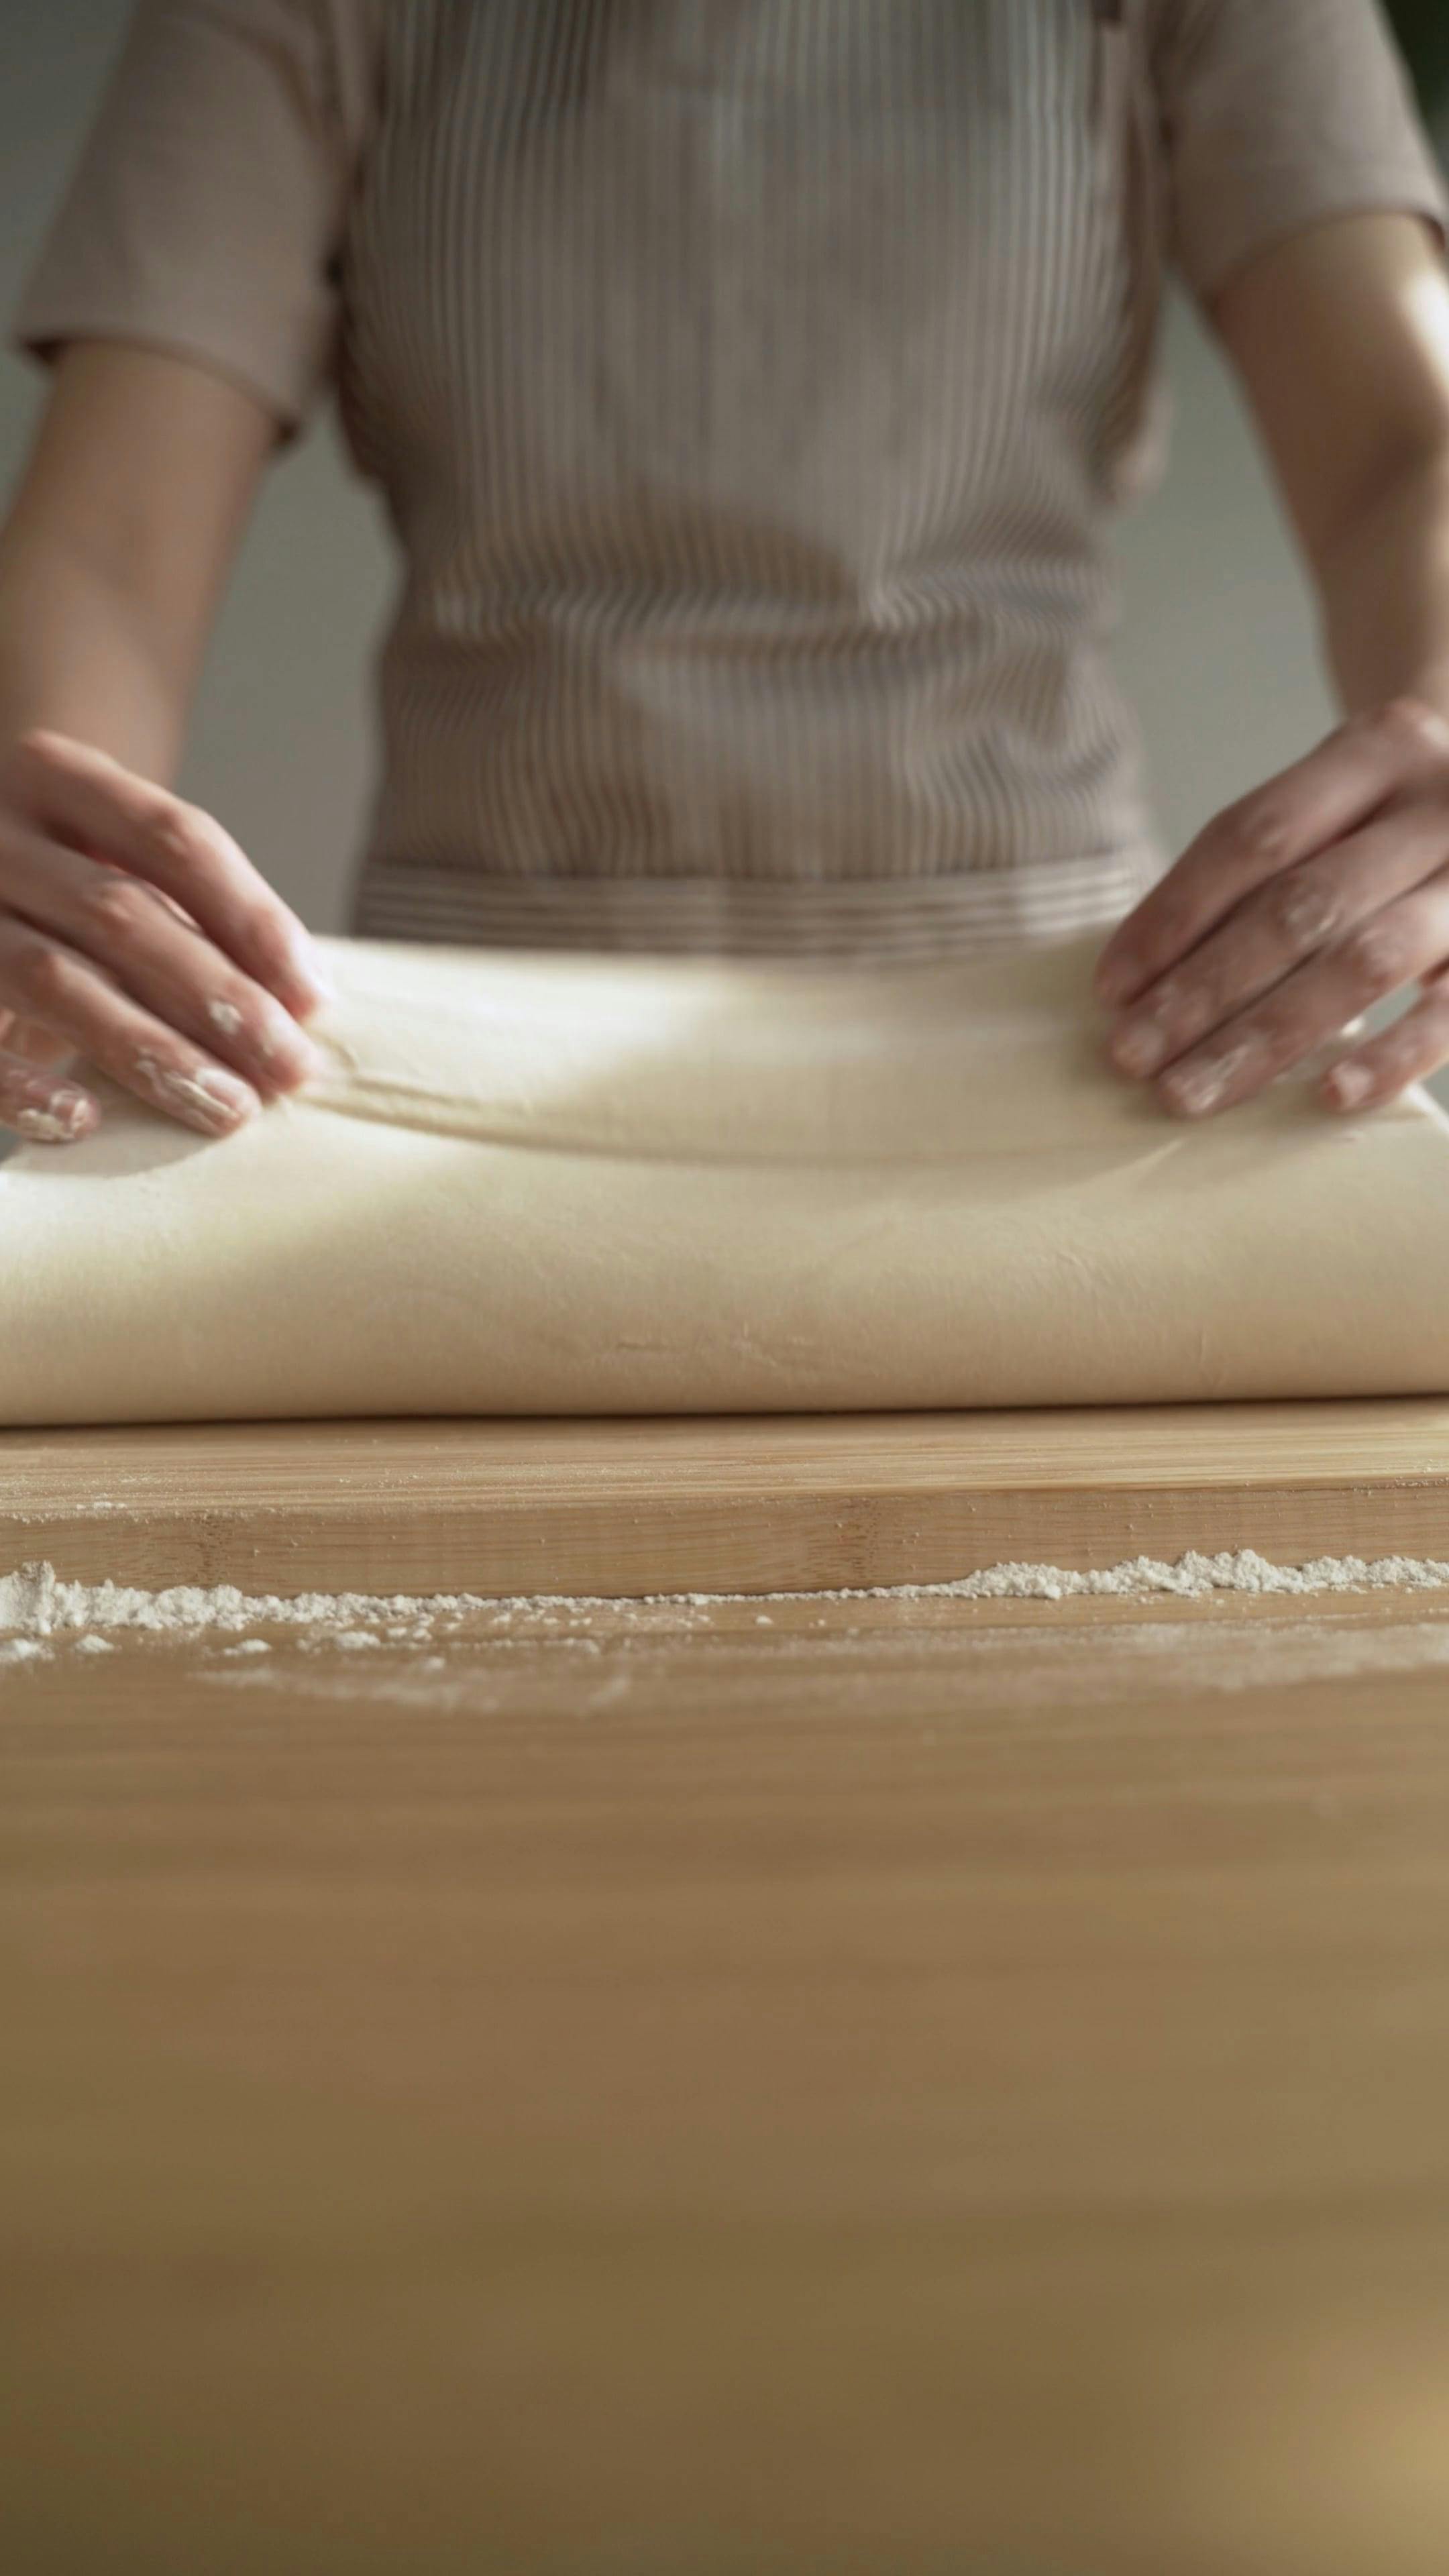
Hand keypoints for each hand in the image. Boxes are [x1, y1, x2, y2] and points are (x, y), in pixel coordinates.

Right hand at [0, 730, 331, 1144]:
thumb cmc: (55, 884)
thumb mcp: (106, 860)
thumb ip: (184, 907)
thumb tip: (302, 998)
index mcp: (55, 777)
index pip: (175, 838)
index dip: (252, 919)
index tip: (313, 998)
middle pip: (121, 913)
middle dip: (218, 999)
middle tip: (289, 1070)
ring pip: (53, 979)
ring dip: (151, 1050)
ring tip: (228, 1107)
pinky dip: (24, 1086)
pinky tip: (87, 1119)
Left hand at [1094, 694, 1448, 1117]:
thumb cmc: (1393, 820)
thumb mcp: (1342, 803)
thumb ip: (1263, 871)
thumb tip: (1141, 985)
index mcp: (1375, 751)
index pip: (1254, 835)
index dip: (1174, 913)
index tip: (1111, 989)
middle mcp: (1435, 807)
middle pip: (1299, 906)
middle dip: (1203, 990)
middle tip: (1130, 1055)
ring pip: (1361, 963)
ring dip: (1265, 1036)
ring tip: (1188, 1091)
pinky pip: (1448, 1015)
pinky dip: (1389, 1058)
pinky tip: (1327, 1097)